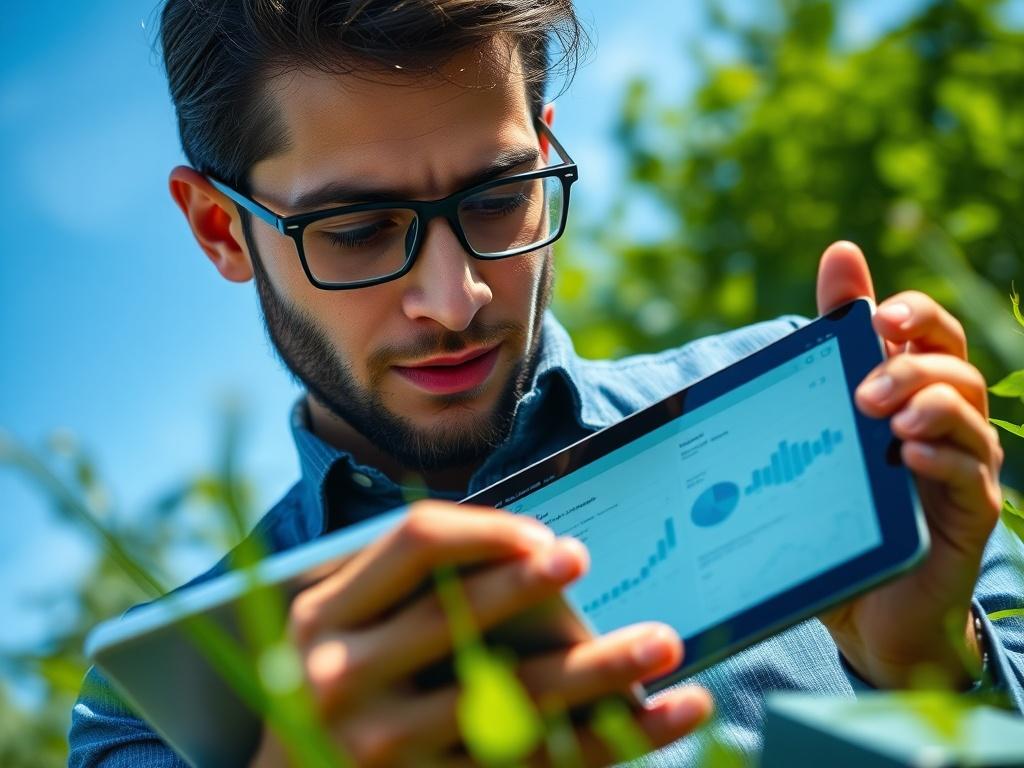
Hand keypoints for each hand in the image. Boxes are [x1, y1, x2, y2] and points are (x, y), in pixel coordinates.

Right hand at [251, 500, 712, 766]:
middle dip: (530, 585)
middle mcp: (339, 679)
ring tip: (665, 642)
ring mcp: (380, 747)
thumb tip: (529, 549)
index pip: (414, 544)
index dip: (485, 530)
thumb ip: (407, 588)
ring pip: (510, 701)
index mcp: (324, 615)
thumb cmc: (340, 683)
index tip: (543, 534)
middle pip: (458, 617)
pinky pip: (533, 767)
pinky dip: (610, 740)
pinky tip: (665, 716)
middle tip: (588, 557)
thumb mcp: (345, 626)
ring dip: (598, 671)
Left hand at [814, 241, 1002, 688]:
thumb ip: (829, 354)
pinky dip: (944, 458)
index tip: (877, 311)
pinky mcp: (970, 514)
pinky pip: (972, 476)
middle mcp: (946, 422)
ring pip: (967, 413)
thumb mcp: (827, 430)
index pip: (928, 332)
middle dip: (910, 364)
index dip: (913, 311)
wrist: (867, 605)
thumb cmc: (845, 506)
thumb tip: (837, 258)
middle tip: (863, 392)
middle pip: (952, 365)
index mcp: (911, 393)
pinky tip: (910, 456)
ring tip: (890, 420)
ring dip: (930, 405)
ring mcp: (963, 466)